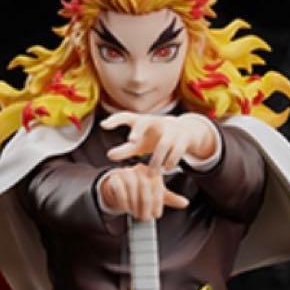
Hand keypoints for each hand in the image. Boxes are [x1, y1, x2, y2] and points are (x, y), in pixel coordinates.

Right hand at [98, 163, 189, 220]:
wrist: (119, 187)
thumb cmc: (140, 190)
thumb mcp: (157, 194)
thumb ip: (171, 198)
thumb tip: (185, 203)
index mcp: (153, 172)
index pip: (157, 186)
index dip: (158, 202)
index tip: (156, 215)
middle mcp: (140, 169)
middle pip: (145, 186)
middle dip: (146, 205)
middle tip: (145, 218)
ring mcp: (126, 172)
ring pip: (131, 186)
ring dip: (134, 204)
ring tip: (136, 214)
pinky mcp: (115, 178)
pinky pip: (119, 188)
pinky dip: (123, 200)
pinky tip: (126, 209)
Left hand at [101, 112, 217, 171]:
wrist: (186, 131)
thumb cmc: (155, 137)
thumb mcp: (140, 143)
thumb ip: (125, 149)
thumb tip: (108, 155)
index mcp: (143, 121)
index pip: (126, 116)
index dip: (115, 120)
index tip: (103, 126)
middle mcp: (156, 121)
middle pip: (145, 123)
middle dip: (138, 130)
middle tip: (132, 141)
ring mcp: (171, 128)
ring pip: (163, 144)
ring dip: (157, 160)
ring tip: (151, 173)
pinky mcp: (184, 137)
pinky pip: (177, 150)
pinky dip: (171, 161)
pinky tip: (166, 169)